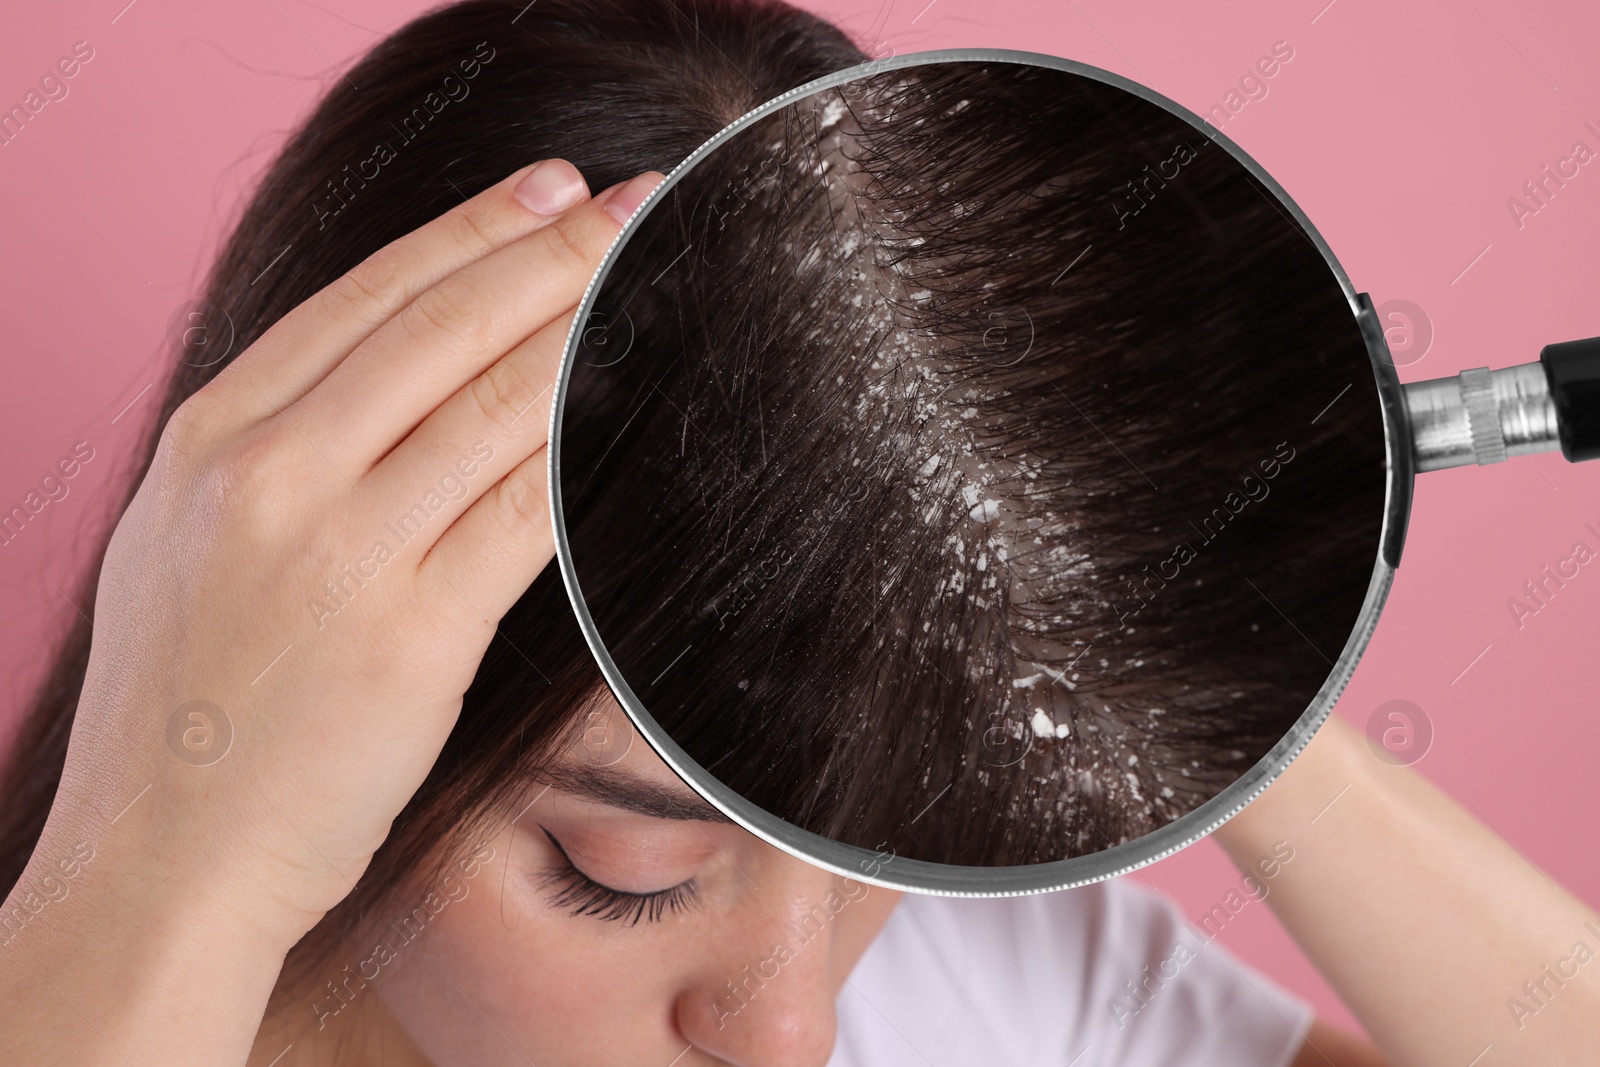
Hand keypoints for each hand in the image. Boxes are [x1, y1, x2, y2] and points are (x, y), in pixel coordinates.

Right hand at [37, 160, 661, 938]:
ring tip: (653, 286)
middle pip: (441, 327)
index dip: (472, 233)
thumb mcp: (187, 544)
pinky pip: (526, 514)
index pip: (364, 297)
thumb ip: (275, 455)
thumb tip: (396, 386)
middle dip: (555, 254)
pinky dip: (586, 453)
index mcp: (209, 438)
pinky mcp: (410, 635)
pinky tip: (635, 412)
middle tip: (634, 207)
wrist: (163, 862)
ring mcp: (337, 552)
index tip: (550, 192)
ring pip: (497, 406)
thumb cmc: (188, 713)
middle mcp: (267, 475)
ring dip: (587, 333)